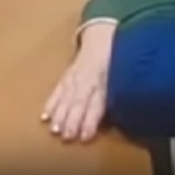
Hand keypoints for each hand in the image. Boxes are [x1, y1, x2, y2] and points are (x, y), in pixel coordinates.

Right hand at [41, 24, 114, 142]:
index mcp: (104, 82)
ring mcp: (74, 78)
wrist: (102, 39)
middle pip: (78, 102)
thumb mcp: (123, 78)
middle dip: (71, 120)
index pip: (96, 103)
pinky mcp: (66, 77)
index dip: (90, 120)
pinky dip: (51, 103)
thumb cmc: (116, 64)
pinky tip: (45, 115)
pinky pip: (57, 90)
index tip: (84, 136)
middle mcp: (87, 80)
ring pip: (65, 97)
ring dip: (59, 114)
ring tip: (54, 129)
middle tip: (66, 136)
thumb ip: (123, 96)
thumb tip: (130, 118)